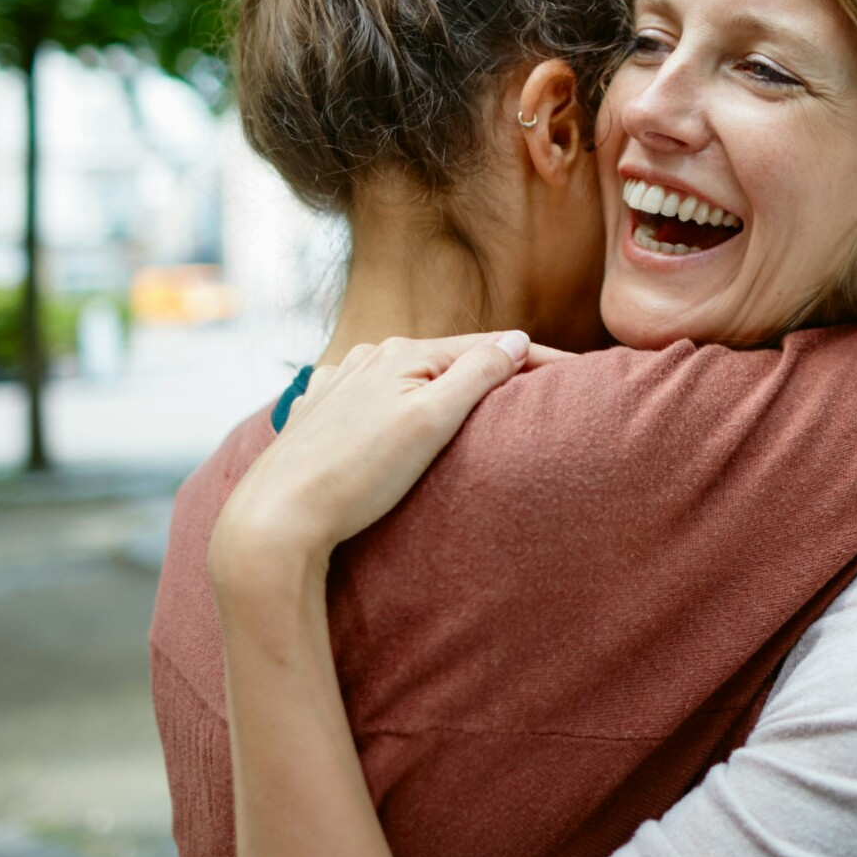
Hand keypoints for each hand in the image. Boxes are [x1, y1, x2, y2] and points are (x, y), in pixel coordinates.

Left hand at [209, 331, 532, 594]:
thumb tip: (516, 338)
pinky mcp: (319, 416)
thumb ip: (476, 374)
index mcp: (403, 354)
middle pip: (449, 360)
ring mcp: (340, 386)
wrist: (276, 518)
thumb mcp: (430, 422)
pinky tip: (398, 413)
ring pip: (410, 377)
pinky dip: (401, 402)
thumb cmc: (356, 476)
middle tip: (536, 392)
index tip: (580, 376)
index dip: (535, 362)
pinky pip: (373, 398)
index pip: (487, 349)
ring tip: (474, 406)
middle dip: (492, 372)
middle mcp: (369, 358)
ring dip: (445, 386)